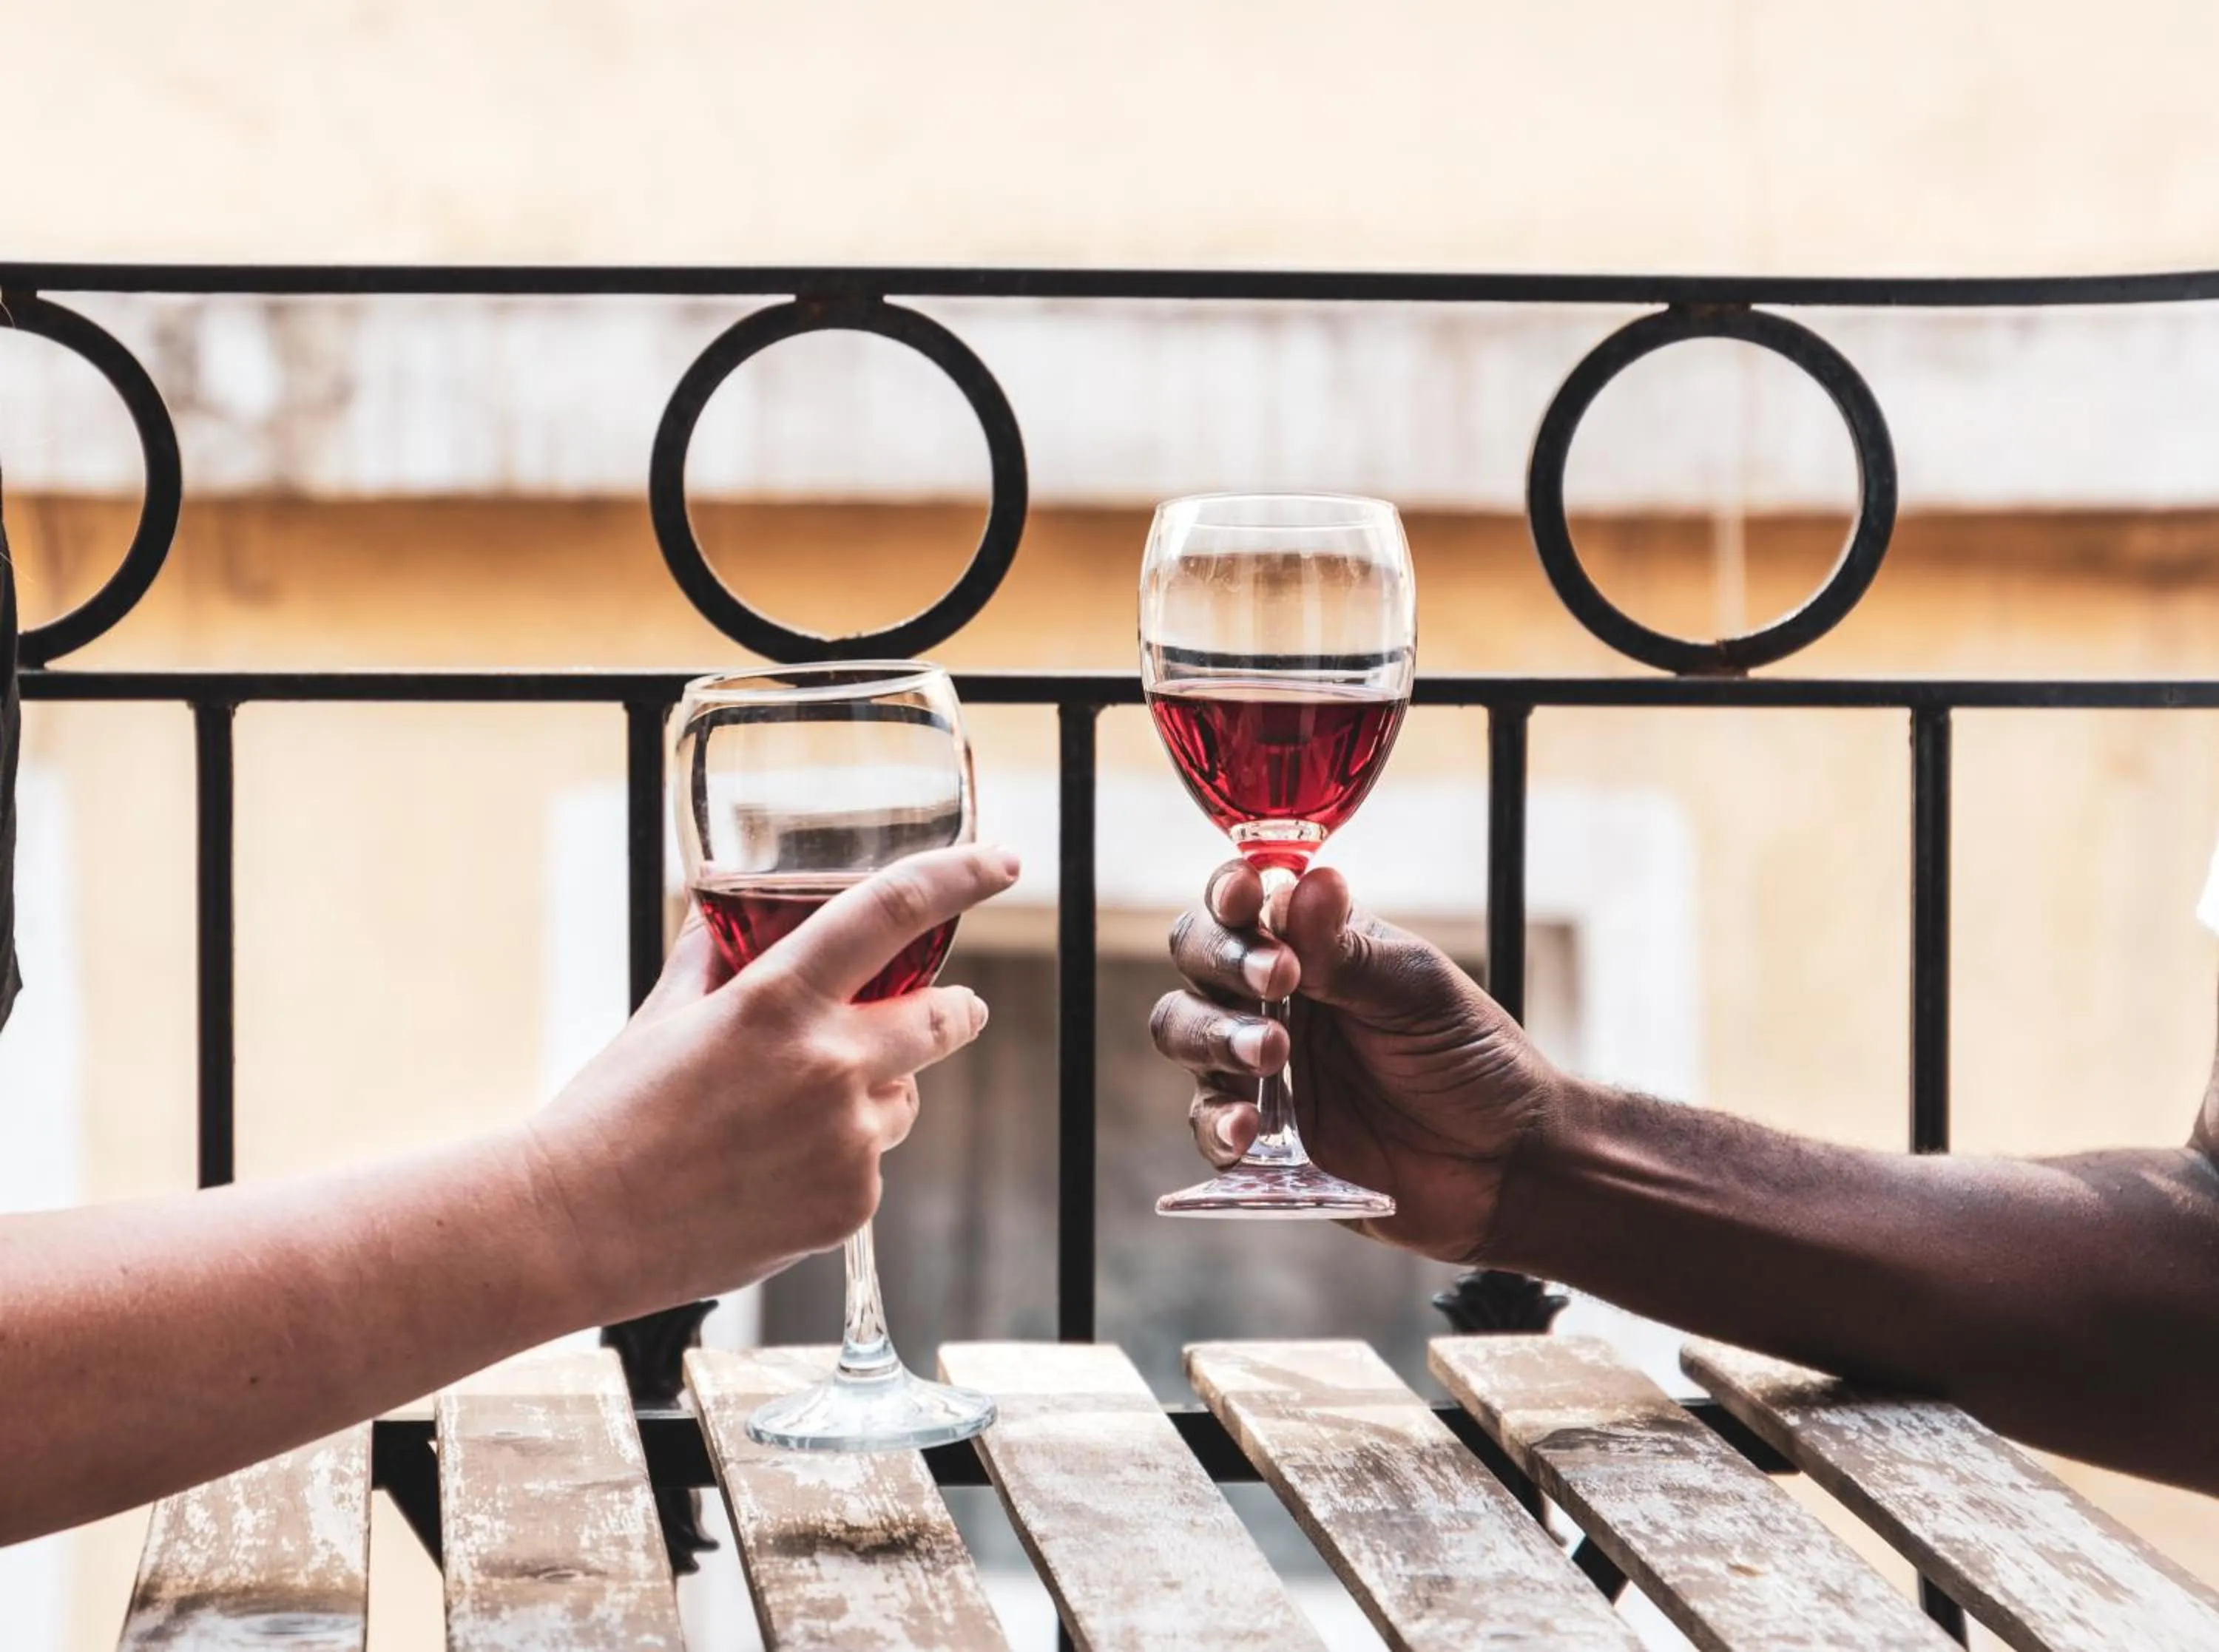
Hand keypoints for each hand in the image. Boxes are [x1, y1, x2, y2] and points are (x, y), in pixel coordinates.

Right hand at [529, 843, 1018, 1318]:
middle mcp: (829, 1065)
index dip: (962, 876)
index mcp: (778, 999)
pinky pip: (871, 1165)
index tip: (1005, 862)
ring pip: (904, 1100)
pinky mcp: (849, 1206)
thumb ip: (714, 956)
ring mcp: (846, 1142)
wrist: (573, 1229)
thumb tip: (725, 906)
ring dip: (876, 1096)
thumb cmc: (609, 1114)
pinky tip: (770, 1177)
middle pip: (944, 1018)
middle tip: (958, 1008)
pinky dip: (840, 1162)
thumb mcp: (662, 1016)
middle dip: (957, 1010)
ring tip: (785, 1123)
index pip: (893, 911)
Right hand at [1150, 860, 1564, 1264]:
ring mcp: (1260, 1068)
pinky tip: (1246, 1130)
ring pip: (1184, 1031)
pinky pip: (1207, 1123)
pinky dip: (1215, 1123)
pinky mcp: (1260, 1139)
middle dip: (1220, 963)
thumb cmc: (1473, 1060)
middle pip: (1197, 961)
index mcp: (1313, 948)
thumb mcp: (1420, 994)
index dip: (1229, 896)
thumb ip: (1351, 951)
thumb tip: (1311, 882)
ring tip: (1268, 1056)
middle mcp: (1274, 1000)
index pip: (1242, 905)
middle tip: (1275, 984)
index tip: (1246, 900)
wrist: (1504, 1163)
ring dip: (1212, 1036)